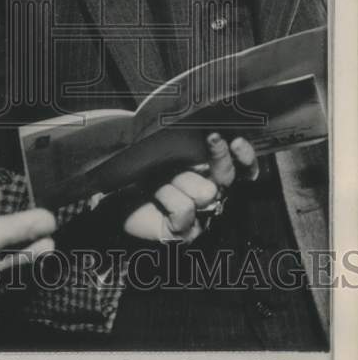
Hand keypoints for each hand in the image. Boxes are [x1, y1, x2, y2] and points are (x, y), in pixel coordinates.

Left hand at [122, 133, 258, 242]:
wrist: (113, 198)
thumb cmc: (140, 171)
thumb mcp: (162, 149)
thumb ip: (184, 140)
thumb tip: (201, 126)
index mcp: (209, 173)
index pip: (241, 168)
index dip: (245, 156)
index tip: (237, 140)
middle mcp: (210, 195)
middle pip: (228, 177)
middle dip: (221, 156)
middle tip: (212, 138)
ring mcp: (200, 217)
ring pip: (206, 191)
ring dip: (178, 178)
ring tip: (156, 178)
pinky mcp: (186, 232)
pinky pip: (185, 209)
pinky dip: (166, 196)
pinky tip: (152, 195)